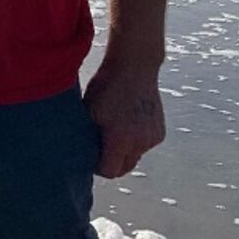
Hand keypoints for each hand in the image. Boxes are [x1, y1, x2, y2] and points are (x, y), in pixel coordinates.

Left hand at [83, 58, 164, 177]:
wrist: (135, 67)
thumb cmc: (106, 86)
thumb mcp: (88, 110)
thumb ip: (86, 135)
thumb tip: (78, 152)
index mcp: (121, 139)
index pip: (109, 171)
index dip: (96, 166)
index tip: (88, 155)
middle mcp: (140, 142)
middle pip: (123, 168)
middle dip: (110, 162)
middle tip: (97, 147)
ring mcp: (152, 138)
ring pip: (134, 157)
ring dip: (123, 152)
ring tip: (112, 132)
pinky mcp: (160, 133)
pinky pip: (144, 146)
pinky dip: (134, 142)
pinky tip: (126, 125)